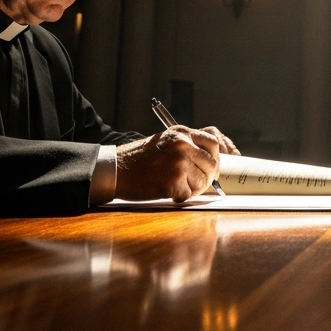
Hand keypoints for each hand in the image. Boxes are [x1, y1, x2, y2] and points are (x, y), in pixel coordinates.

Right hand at [116, 125, 234, 201]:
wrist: (115, 169)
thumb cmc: (139, 158)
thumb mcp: (165, 141)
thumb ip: (187, 145)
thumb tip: (212, 159)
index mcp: (182, 133)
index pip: (213, 143)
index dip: (216, 158)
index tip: (213, 168)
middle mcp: (183, 145)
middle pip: (212, 164)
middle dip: (207, 177)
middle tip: (196, 183)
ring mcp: (179, 162)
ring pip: (203, 182)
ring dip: (193, 188)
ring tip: (178, 187)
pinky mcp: (173, 181)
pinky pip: (188, 194)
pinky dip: (180, 197)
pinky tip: (168, 192)